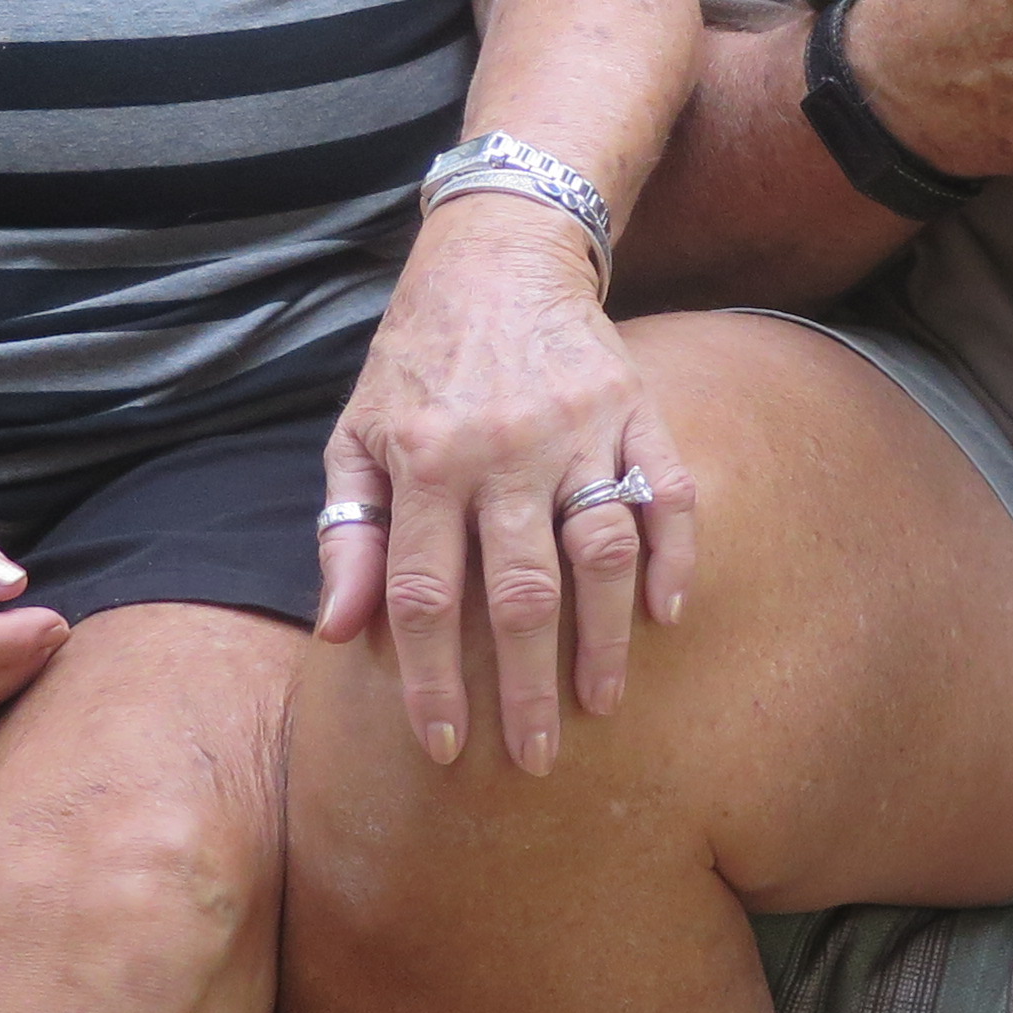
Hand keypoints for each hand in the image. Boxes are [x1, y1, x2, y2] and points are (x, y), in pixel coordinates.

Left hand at [315, 196, 691, 772]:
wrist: (497, 252)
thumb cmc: (416, 358)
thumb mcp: (356, 432)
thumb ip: (348, 531)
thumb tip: (339, 632)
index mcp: (425, 461)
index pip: (426, 595)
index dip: (432, 680)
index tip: (442, 748)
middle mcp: (502, 449)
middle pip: (520, 592)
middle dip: (525, 688)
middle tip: (533, 760)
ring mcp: (576, 428)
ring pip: (600, 549)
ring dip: (604, 637)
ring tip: (600, 703)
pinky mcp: (633, 406)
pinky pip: (666, 491)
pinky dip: (674, 554)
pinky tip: (668, 613)